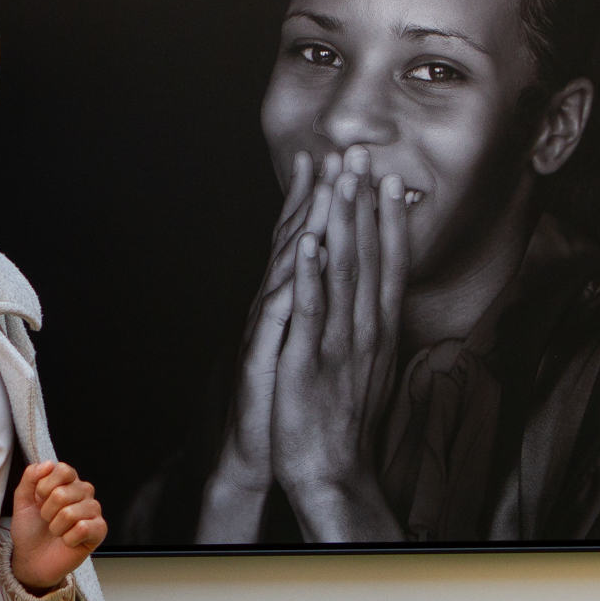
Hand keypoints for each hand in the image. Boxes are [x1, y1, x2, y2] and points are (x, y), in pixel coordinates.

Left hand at [10, 460, 105, 591]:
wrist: (31, 559)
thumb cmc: (30, 529)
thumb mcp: (22, 500)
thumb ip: (31, 477)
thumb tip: (48, 464)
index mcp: (67, 481)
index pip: (63, 470)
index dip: (44, 487)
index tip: (39, 500)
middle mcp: (83, 493)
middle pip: (64, 493)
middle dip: (47, 512)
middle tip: (47, 520)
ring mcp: (93, 511)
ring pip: (71, 513)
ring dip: (56, 527)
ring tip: (56, 531)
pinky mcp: (99, 531)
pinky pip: (83, 528)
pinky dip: (68, 538)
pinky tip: (68, 540)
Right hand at [196, 150, 332, 541]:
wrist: (260, 449)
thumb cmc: (285, 397)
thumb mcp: (305, 344)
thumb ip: (314, 307)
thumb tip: (330, 274)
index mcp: (293, 302)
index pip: (308, 242)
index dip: (322, 200)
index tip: (339, 160)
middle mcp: (278, 306)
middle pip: (296, 241)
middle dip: (318, 195)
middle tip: (337, 151)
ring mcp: (268, 327)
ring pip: (288, 266)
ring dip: (305, 222)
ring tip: (324, 183)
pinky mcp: (263, 352)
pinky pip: (280, 311)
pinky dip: (293, 278)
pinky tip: (303, 250)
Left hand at [269, 147, 410, 541]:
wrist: (332, 471)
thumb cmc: (346, 420)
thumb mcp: (370, 366)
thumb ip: (374, 328)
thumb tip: (382, 298)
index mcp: (380, 330)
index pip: (389, 265)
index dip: (389, 220)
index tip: (388, 179)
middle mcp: (366, 330)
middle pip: (369, 258)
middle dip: (365, 204)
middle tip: (363, 155)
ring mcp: (339, 343)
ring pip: (344, 273)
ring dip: (342, 222)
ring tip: (339, 178)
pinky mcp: (310, 360)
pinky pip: (312, 311)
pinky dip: (312, 274)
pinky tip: (308, 240)